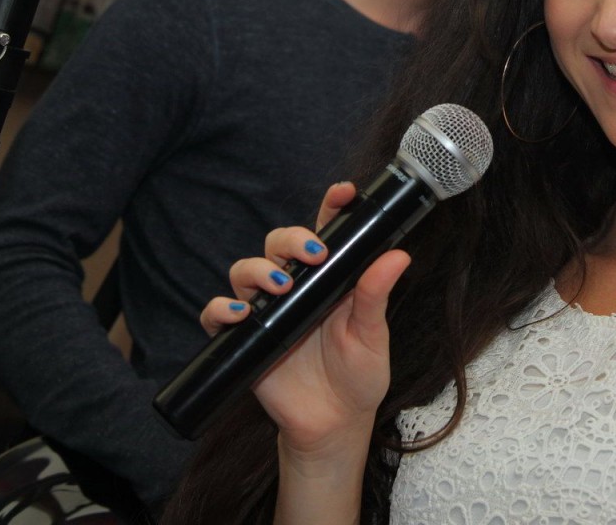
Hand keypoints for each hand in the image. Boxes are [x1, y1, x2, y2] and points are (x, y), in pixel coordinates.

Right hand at [200, 182, 409, 455]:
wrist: (334, 424)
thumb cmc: (358, 376)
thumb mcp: (372, 335)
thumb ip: (376, 295)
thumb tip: (399, 255)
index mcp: (330, 279)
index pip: (326, 233)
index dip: (332, 206)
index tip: (344, 192)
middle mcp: (296, 288)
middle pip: (278, 244)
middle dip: (291, 239)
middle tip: (313, 254)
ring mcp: (267, 311)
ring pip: (245, 271)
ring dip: (257, 270)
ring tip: (278, 285)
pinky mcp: (245, 339)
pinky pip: (217, 316)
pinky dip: (220, 310)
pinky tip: (240, 315)